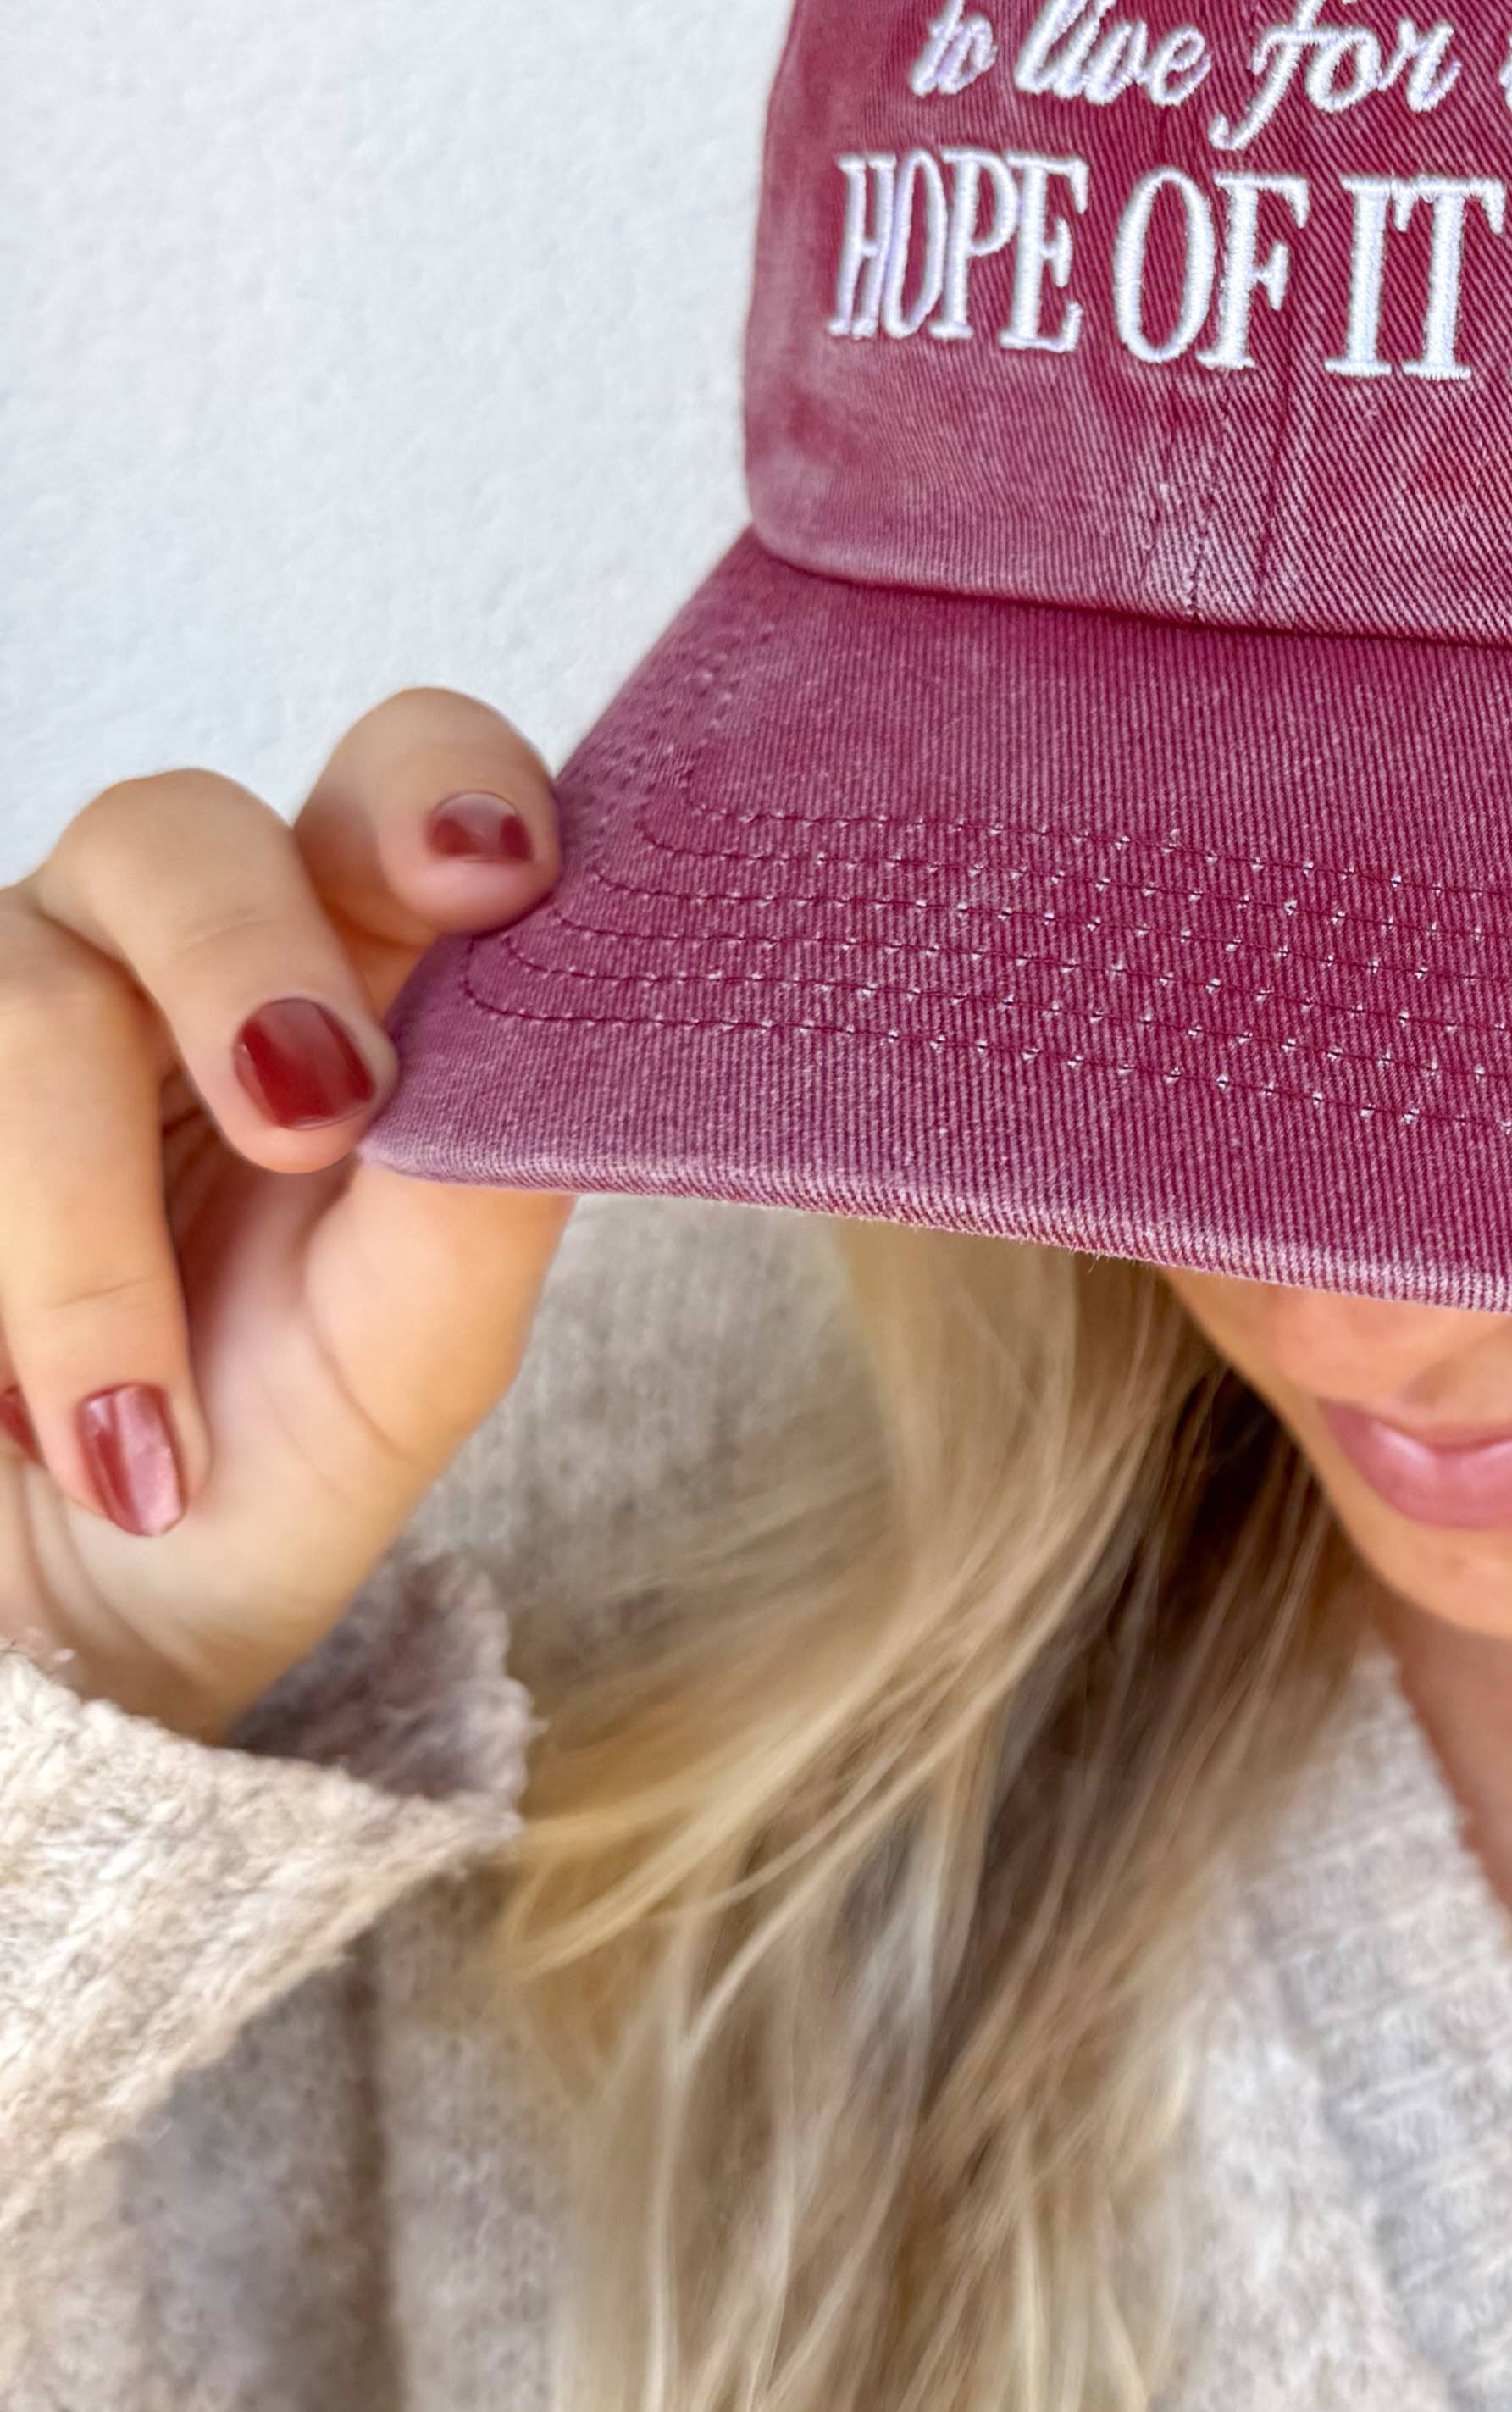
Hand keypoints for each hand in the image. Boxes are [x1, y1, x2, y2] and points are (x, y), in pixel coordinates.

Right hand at [0, 692, 575, 1737]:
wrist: (81, 1626)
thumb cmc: (270, 1460)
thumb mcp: (409, 1358)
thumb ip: (481, 1200)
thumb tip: (557, 1044)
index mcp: (355, 964)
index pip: (403, 786)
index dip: (438, 785)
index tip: (495, 872)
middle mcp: (168, 942)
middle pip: (177, 828)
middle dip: (246, 961)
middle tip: (310, 1117)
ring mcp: (6, 999)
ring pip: (22, 991)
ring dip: (85, 1229)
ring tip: (140, 1426)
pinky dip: (7, 1288)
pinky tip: (43, 1427)